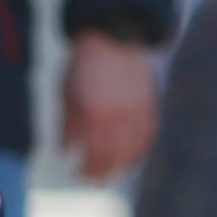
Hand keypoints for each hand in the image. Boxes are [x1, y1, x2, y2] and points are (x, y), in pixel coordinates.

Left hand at [62, 32, 157, 182]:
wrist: (113, 39)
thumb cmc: (83, 67)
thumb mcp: (66, 95)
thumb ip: (67, 127)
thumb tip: (66, 153)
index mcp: (96, 118)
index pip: (95, 158)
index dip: (87, 171)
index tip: (79, 173)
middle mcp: (119, 120)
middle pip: (115, 160)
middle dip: (103, 172)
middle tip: (93, 176)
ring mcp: (138, 114)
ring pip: (134, 152)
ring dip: (121, 165)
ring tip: (110, 168)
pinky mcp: (150, 107)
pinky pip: (147, 137)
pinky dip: (139, 150)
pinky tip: (129, 155)